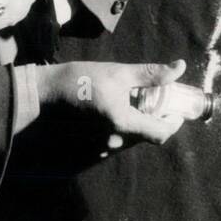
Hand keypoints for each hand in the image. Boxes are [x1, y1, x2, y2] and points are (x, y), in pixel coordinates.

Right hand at [35, 58, 187, 151]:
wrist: (41, 95)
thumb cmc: (79, 80)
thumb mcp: (117, 72)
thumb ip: (151, 74)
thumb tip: (179, 67)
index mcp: (123, 124)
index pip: (161, 134)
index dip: (173, 123)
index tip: (175, 111)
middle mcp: (114, 143)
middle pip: (145, 137)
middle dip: (153, 120)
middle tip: (151, 101)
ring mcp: (100, 151)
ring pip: (129, 141)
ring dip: (135, 126)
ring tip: (128, 104)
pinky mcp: (88, 153)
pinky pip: (113, 144)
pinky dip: (119, 131)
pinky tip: (109, 114)